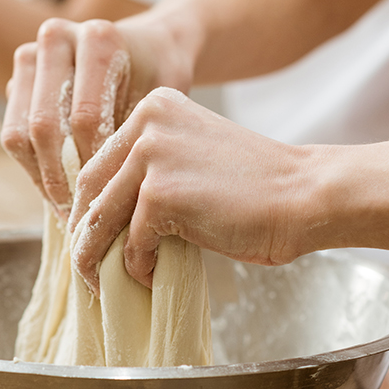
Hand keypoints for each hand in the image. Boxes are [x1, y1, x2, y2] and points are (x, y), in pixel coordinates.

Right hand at [1, 15, 192, 216]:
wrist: (148, 48)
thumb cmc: (159, 79)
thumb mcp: (160, 104)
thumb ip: (133, 138)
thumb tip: (111, 201)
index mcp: (98, 38)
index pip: (85, 118)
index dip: (92, 167)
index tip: (105, 203)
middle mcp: (57, 37)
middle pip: (44, 125)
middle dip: (61, 179)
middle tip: (79, 217)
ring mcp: (30, 55)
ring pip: (18, 132)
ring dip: (41, 178)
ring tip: (66, 211)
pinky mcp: (17, 78)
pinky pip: (12, 134)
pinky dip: (32, 168)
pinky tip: (56, 193)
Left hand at [65, 89, 311, 294]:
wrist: (304, 196)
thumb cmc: (254, 187)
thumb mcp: (190, 156)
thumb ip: (149, 170)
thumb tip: (101, 215)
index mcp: (152, 107)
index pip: (100, 159)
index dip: (89, 202)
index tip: (88, 232)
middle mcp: (146, 122)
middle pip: (90, 186)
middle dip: (84, 231)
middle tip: (87, 264)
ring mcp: (151, 155)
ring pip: (101, 217)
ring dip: (96, 257)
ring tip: (100, 281)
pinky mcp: (160, 194)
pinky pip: (131, 242)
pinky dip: (136, 267)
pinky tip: (149, 276)